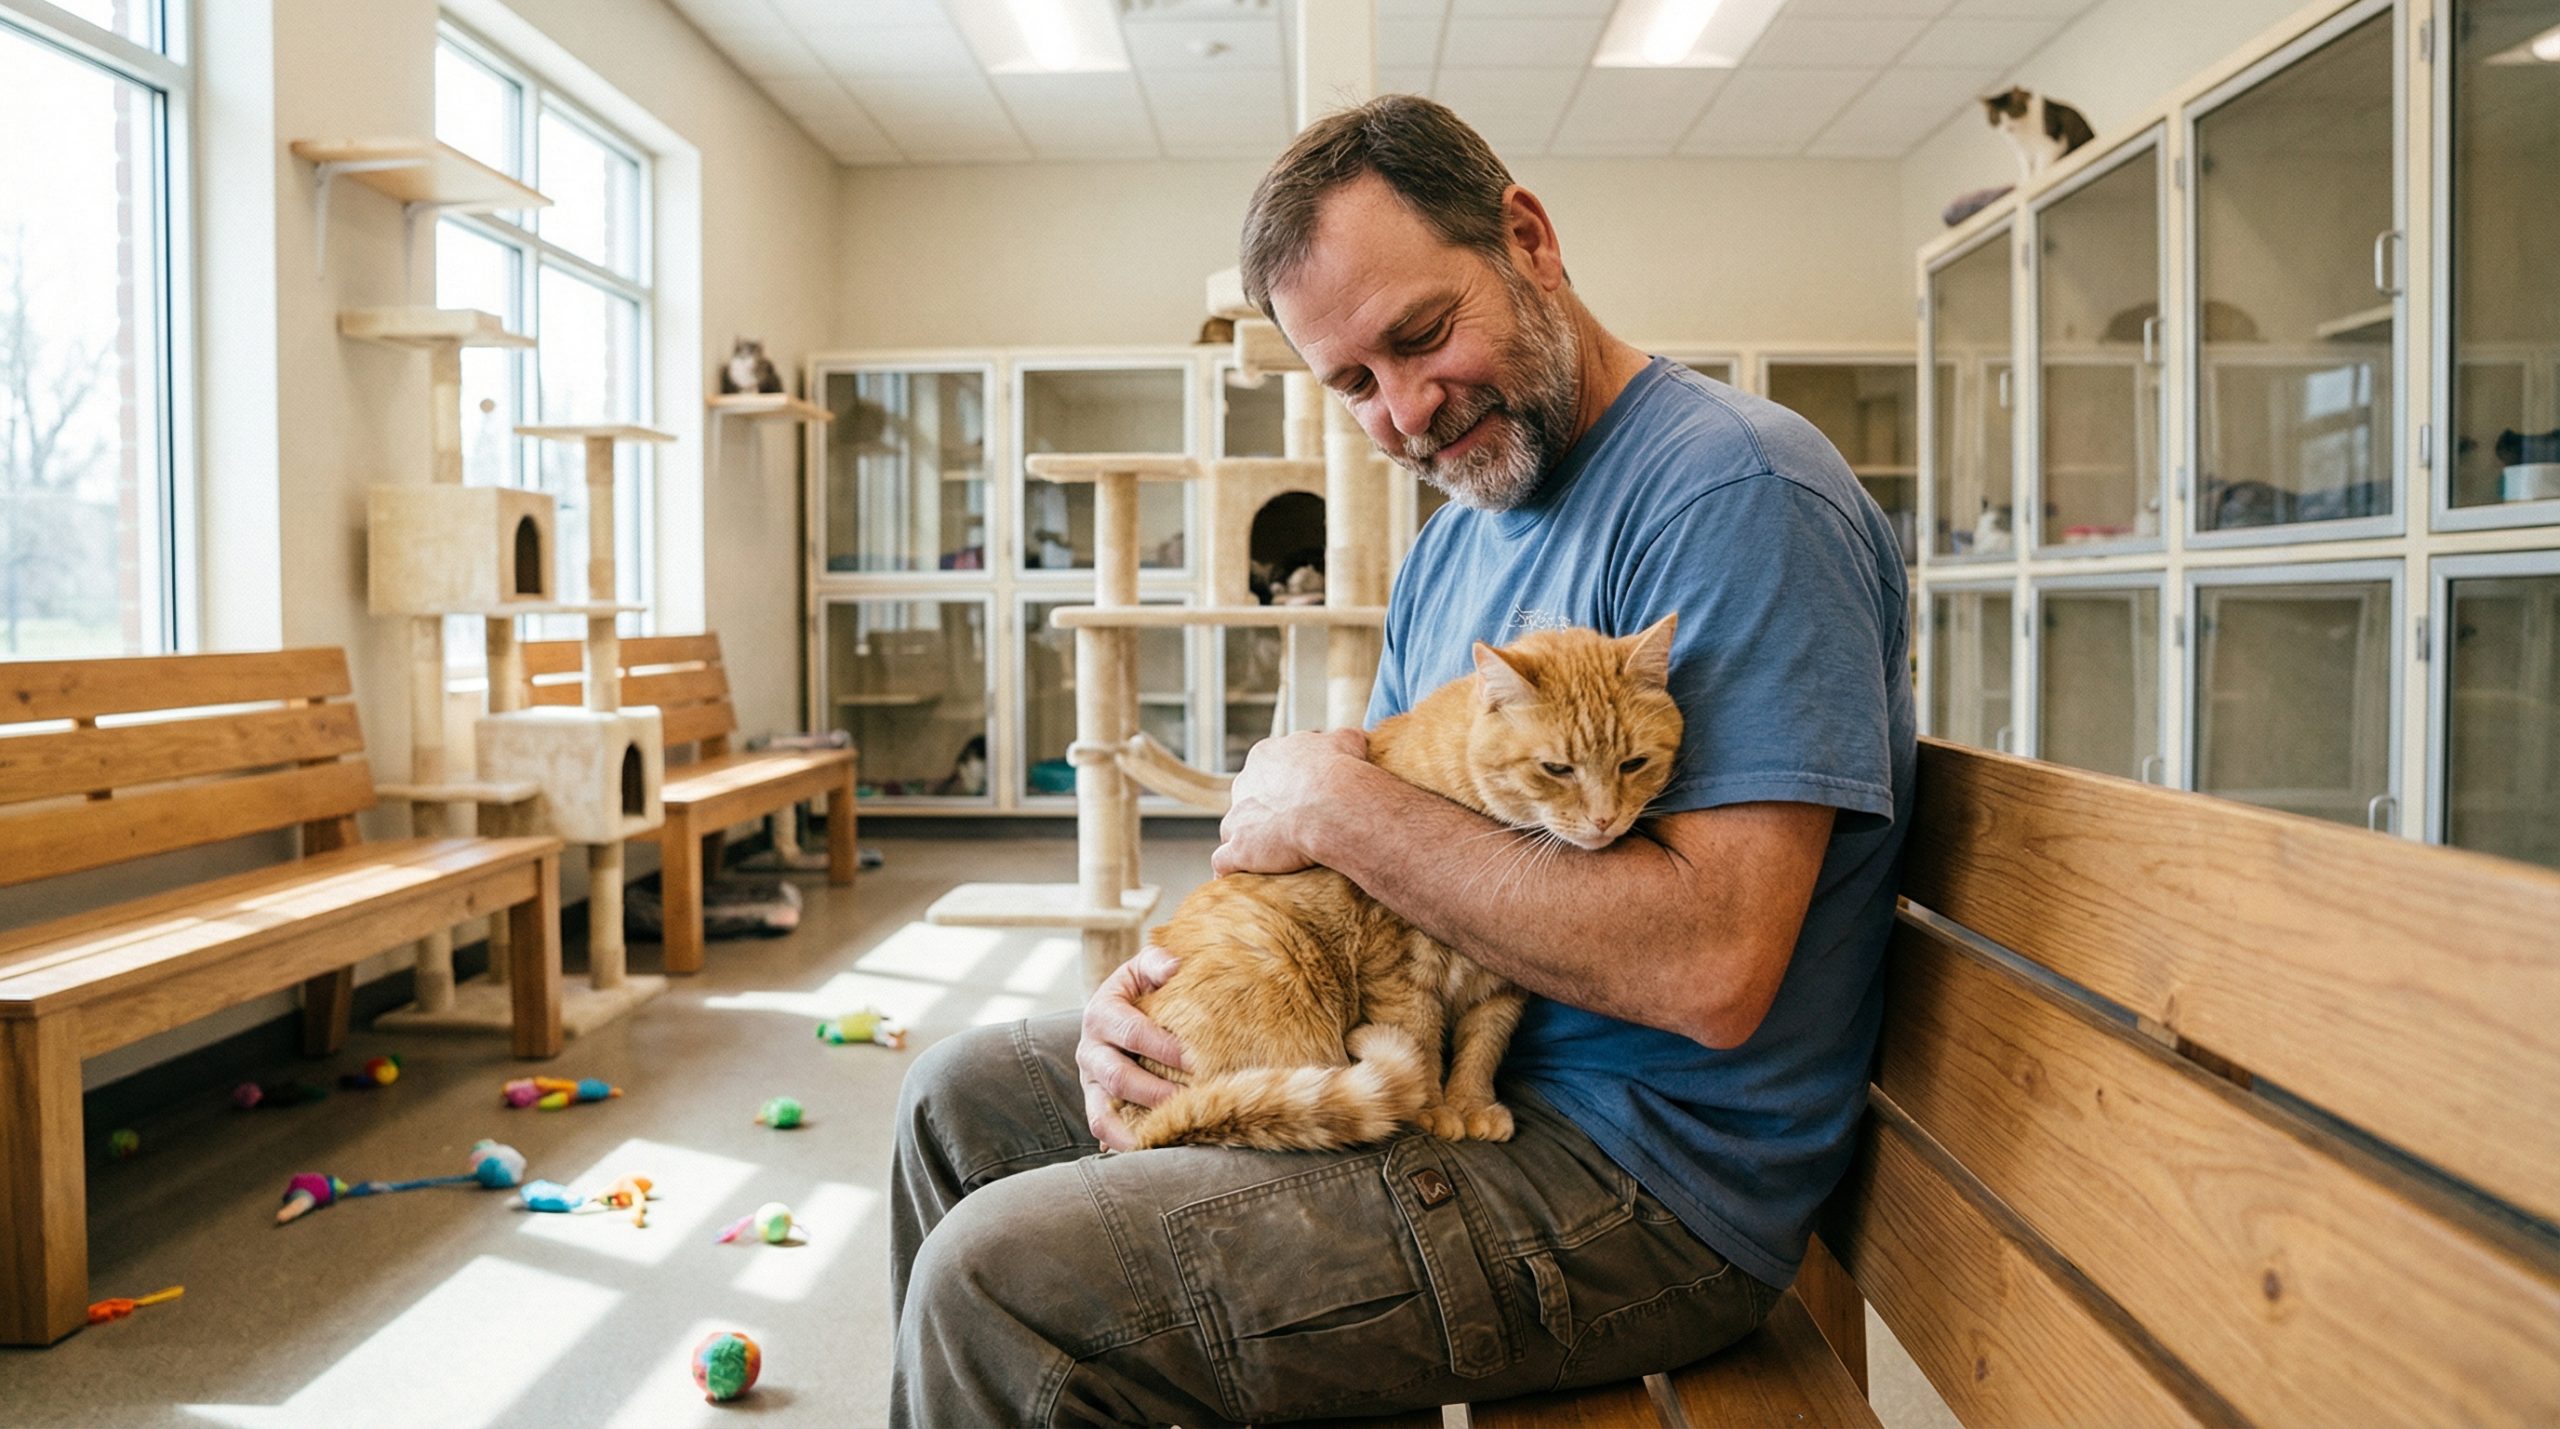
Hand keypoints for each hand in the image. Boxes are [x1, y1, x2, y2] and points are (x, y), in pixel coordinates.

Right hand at [1078, 945, 1186, 1151]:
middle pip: (1120, 1077)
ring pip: (1103, 1112)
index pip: (1133, 1033)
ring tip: (1173, 1135)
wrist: (1117, 1010)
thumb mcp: (1144, 969)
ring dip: (1139, 1126)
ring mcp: (1090, 1082)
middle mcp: (1089, 1050)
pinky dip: (1124, 1143)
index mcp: (1101, 1013)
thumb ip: (1157, 962)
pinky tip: (1153, 1150)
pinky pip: (1103, 1129)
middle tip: (1197, 1100)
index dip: (1166, 1048)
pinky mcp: (1096, 1104)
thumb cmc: (1141, 990)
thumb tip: (1174, 967)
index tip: (1199, 1060)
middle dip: (1159, 1092)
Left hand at [1213, 727, 1370, 876]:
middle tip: (1290, 826)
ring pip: (1234, 828)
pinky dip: (1232, 870)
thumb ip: (1343, 739)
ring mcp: (1237, 817)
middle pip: (1248, 798)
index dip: (1284, 784)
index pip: (1268, 769)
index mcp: (1265, 755)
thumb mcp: (1347, 742)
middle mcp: (1244, 783)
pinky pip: (1224, 862)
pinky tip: (1243, 878)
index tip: (1301, 797)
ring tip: (1270, 856)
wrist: (1332, 806)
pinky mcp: (1237, 849)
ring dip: (1248, 840)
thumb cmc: (1341, 773)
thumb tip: (1354, 738)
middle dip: (1264, 810)